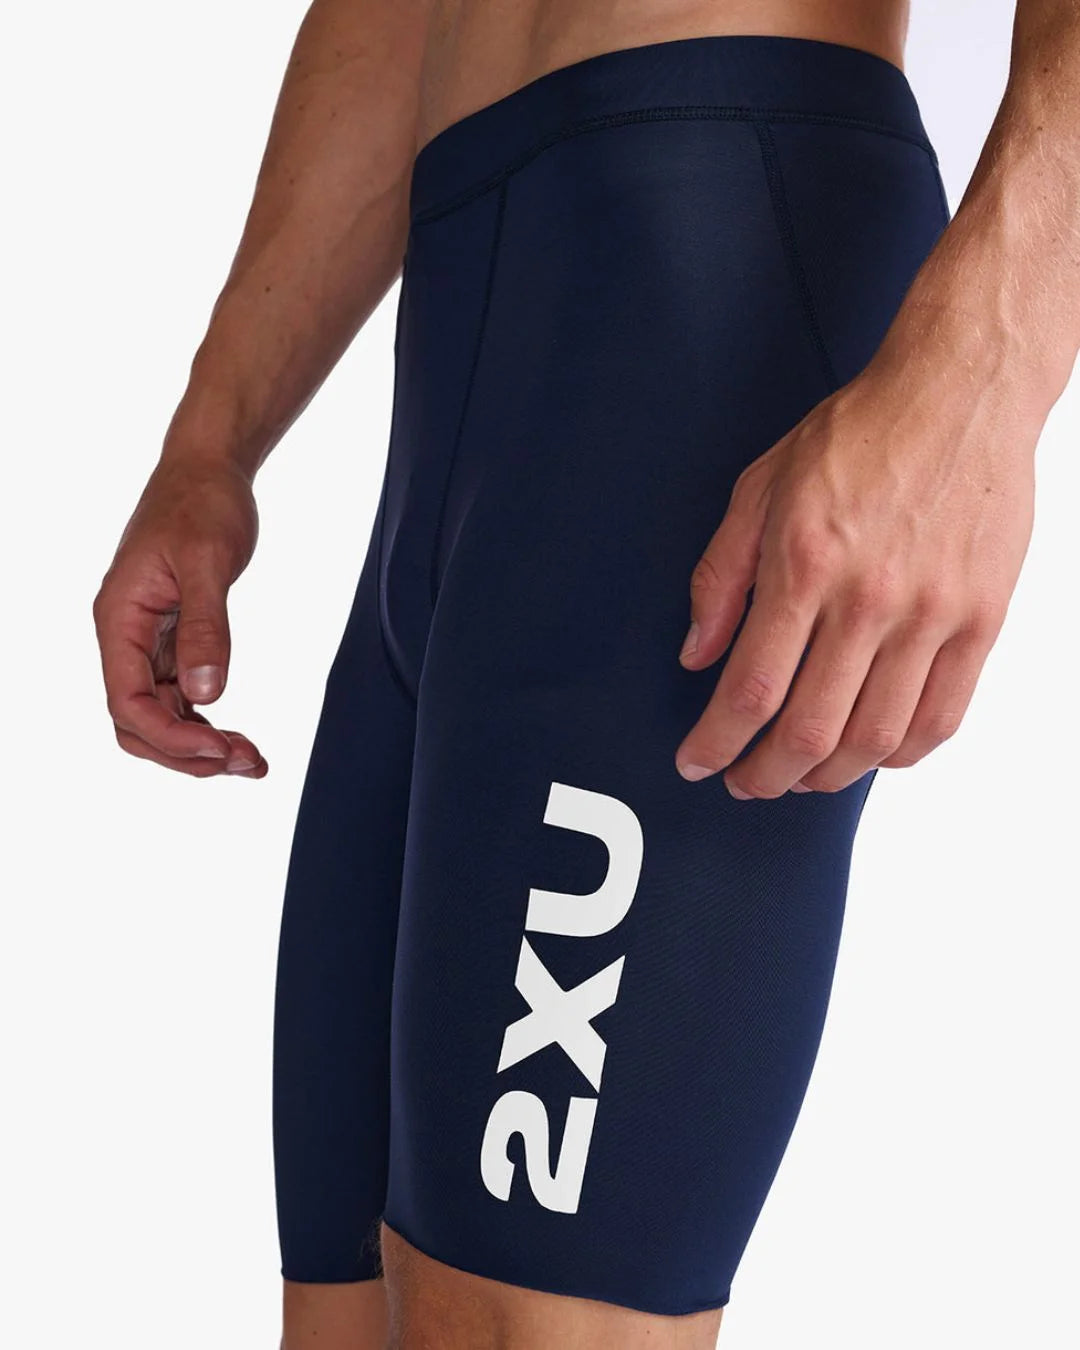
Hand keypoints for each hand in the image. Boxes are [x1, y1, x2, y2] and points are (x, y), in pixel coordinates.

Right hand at [93, 455, 266, 777]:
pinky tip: (238, 738)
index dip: (171, 738)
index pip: (128, 703)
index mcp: (119, 619)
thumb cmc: (202, 503)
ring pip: (161, 716)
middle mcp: (126, 637)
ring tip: (251, 760)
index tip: (221, 750)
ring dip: (200, 745)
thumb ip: (206, 627)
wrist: (208, 470)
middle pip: (138, 723)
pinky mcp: (173, 639)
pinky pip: (180, 696)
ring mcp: (148, 642)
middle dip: (186, 753)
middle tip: (245, 762)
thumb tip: (205, 694)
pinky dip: (206, 721)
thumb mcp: (207, 561)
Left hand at [675, 343, 1036, 797]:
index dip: (715, 741)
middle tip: (745, 781)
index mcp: (806, 563)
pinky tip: (868, 752)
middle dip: (765, 775)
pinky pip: (941, 717)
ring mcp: (933, 614)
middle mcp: (871, 598)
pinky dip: (899, 754)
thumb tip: (697, 651)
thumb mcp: (760, 488)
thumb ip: (721, 576)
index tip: (697, 762)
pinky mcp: (981, 619)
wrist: (959, 393)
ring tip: (800, 775)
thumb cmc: (858, 435)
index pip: (750, 687)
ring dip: (827, 776)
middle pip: (810, 730)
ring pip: (875, 738)